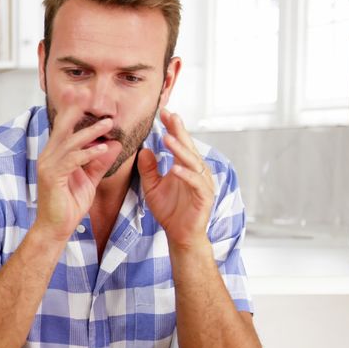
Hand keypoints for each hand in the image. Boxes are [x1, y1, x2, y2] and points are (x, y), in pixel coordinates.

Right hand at [34, 101, 122, 241]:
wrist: (56, 228)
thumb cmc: (69, 205)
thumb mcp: (90, 179)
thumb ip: (99, 161)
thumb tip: (113, 143)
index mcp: (55, 154)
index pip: (64, 127)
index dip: (73, 109)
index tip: (85, 94)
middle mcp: (48, 156)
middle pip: (62, 126)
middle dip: (75, 108)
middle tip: (89, 92)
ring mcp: (48, 166)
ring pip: (70, 142)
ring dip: (90, 131)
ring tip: (108, 123)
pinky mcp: (52, 177)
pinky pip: (72, 160)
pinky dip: (88, 153)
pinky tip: (103, 148)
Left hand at [138, 108, 214, 248]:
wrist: (180, 235)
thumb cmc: (169, 210)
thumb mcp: (152, 187)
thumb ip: (148, 169)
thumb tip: (144, 150)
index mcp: (185, 166)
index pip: (179, 143)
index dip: (172, 128)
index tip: (163, 112)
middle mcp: (197, 171)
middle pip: (188, 147)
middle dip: (179, 131)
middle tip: (170, 115)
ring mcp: (202, 183)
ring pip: (193, 162)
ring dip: (180, 150)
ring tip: (168, 139)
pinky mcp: (204, 197)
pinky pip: (195, 183)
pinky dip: (185, 175)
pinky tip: (174, 168)